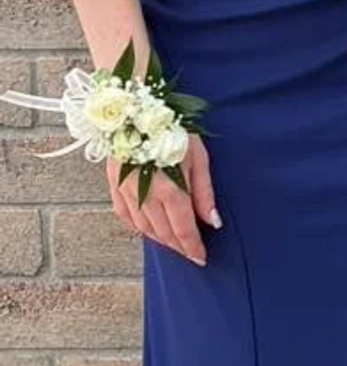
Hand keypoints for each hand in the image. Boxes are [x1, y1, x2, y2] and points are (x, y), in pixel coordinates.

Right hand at [107, 133, 222, 264]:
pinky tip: (150, 229)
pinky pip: (126, 216)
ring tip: (175, 243)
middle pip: (164, 233)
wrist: (135, 108)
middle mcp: (146, 195)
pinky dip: (139, 227)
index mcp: (170, 189)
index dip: (193, 248)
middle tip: (191, 252)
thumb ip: (204, 192)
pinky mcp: (114, 185)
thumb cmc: (173, 128)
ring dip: (161, 240)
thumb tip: (213, 222)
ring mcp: (126, 191)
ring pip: (145, 229)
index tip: (201, 258)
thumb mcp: (197, 156)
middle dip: (179, 247)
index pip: (183, 230)